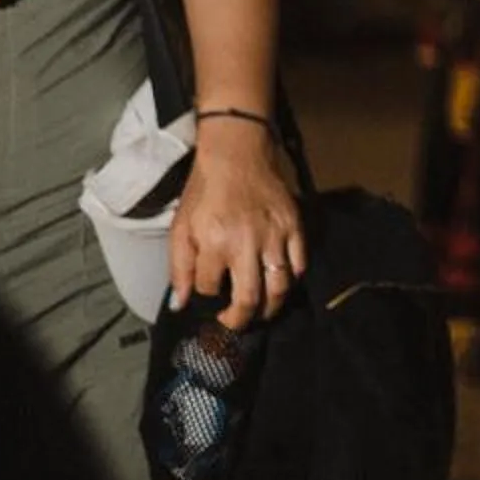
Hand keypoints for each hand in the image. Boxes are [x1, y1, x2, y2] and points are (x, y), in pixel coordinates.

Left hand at [171, 117, 305, 328]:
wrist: (237, 155)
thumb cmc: (204, 192)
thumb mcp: (180, 228)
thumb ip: (180, 269)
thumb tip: (181, 304)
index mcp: (214, 242)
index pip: (210, 289)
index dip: (206, 300)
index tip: (208, 299)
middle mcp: (246, 243)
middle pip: (249, 299)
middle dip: (240, 320)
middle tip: (235, 323)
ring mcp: (275, 235)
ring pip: (279, 287)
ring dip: (270, 307)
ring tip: (261, 311)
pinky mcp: (295, 225)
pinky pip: (299, 263)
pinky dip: (291, 278)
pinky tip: (280, 282)